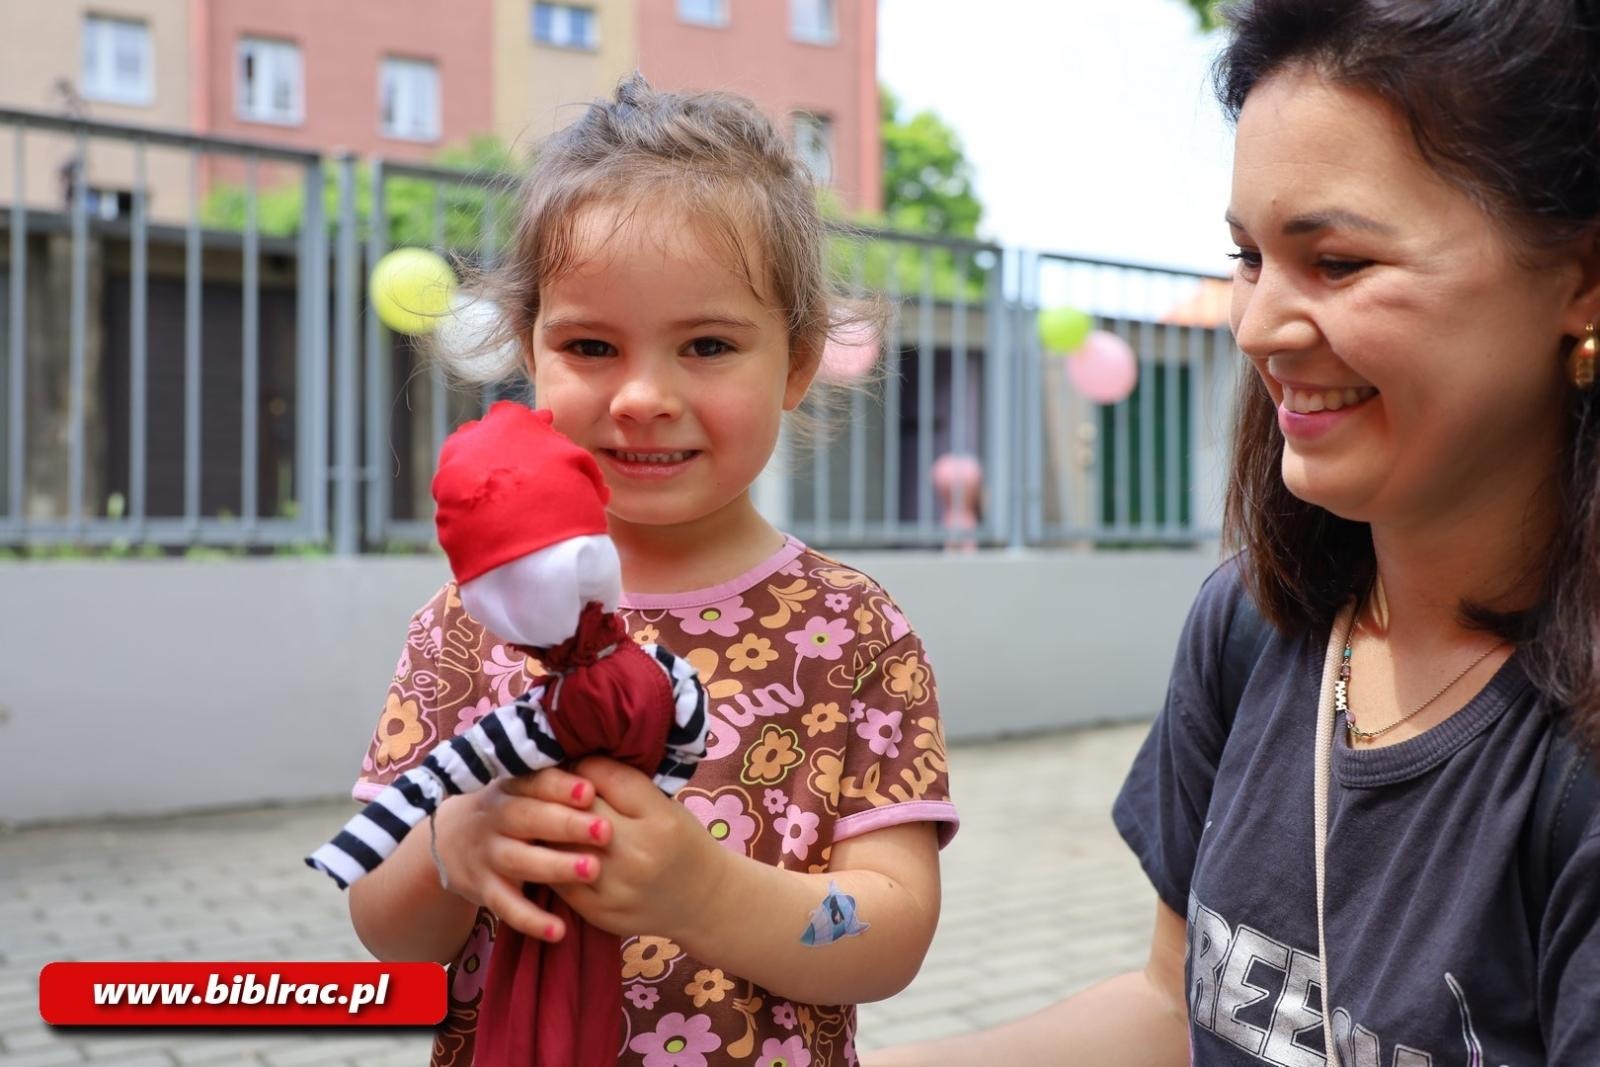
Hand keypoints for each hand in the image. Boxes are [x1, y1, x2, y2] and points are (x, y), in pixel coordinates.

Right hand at [433, 766, 612, 941]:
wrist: (452, 840)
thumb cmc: (511, 811)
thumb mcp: (523, 791)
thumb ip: (556, 783)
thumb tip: (606, 773)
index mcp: (511, 788)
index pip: (535, 782)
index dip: (561, 786)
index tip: (590, 792)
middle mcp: (496, 818)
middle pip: (528, 818)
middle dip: (566, 824)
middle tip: (605, 831)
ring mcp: (488, 855)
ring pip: (519, 860)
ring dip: (555, 866)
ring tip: (592, 870)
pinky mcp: (484, 890)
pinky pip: (506, 907)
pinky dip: (530, 920)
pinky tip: (558, 930)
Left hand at [553, 756, 728, 941]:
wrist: (704, 902)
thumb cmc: (681, 843)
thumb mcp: (665, 805)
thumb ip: (624, 783)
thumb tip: (574, 761)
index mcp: (661, 819)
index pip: (606, 777)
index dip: (584, 766)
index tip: (577, 765)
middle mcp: (639, 854)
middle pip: (578, 810)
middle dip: (558, 794)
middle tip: (550, 786)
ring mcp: (617, 887)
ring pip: (560, 845)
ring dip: (547, 827)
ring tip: (543, 815)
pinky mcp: (598, 912)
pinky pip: (558, 879)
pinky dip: (549, 859)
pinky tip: (549, 848)